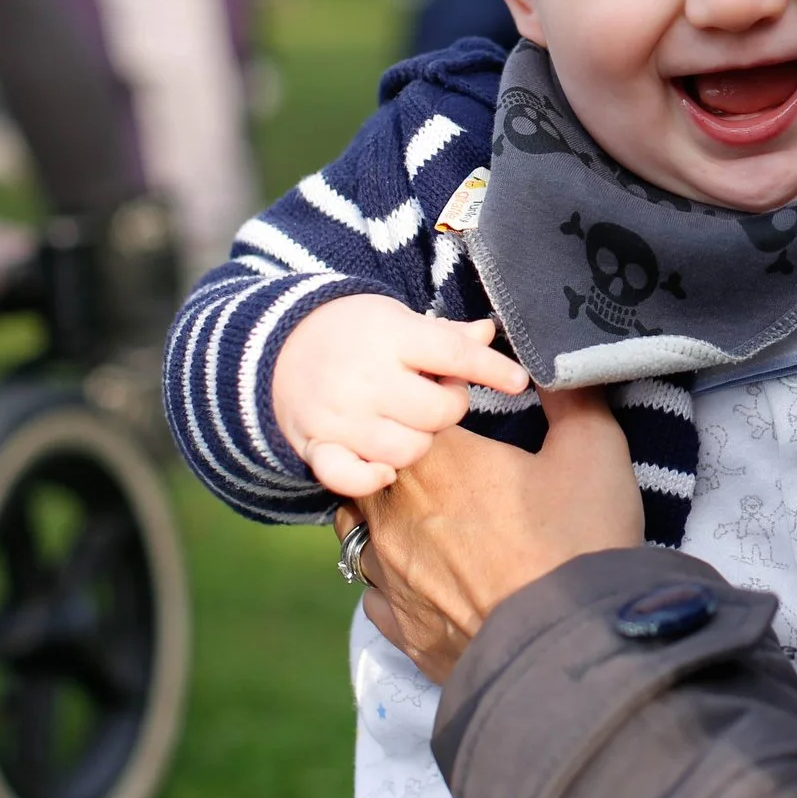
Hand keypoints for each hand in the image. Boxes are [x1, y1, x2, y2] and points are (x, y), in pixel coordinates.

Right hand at [273, 294, 525, 495]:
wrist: (277, 347)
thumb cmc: (354, 331)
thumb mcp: (397, 319)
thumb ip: (445, 334)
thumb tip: (487, 333)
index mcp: (390, 336)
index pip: (454, 355)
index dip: (492, 369)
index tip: (519, 380)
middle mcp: (365, 377)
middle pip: (437, 412)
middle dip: (450, 407)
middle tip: (438, 394)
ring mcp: (339, 416)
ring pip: (407, 450)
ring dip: (419, 440)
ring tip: (409, 422)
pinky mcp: (317, 446)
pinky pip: (351, 478)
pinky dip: (372, 477)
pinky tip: (384, 465)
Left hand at [345, 389, 643, 681]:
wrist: (567, 650)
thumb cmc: (579, 541)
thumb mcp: (594, 451)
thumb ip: (571, 398)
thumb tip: (558, 367)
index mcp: (435, 459)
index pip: (411, 411)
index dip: (437, 408)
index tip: (464, 412)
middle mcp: (393, 514)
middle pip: (374, 467)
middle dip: (402, 460)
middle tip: (448, 465)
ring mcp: (388, 577)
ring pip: (361, 531)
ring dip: (386, 518)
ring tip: (430, 521)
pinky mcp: (398, 629)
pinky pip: (376, 593)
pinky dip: (395, 580)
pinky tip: (429, 579)